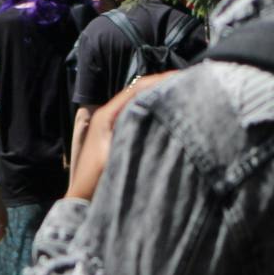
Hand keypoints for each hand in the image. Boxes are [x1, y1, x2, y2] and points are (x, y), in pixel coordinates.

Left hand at [0, 185, 8, 246]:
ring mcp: (6, 216)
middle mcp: (6, 219)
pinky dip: (2, 228)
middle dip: (0, 238)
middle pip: (4, 231)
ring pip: (5, 227)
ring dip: (1, 233)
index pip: (1, 233)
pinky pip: (5, 223)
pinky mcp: (5, 213)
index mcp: (1, 220)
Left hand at [67, 71, 178, 200]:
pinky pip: (141, 115)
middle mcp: (110, 114)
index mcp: (107, 114)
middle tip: (191, 83)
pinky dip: (157, 109)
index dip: (161, 80)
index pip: (138, 88)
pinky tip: (172, 112)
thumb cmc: (95, 178)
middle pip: (141, 91)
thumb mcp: (115, 154)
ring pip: (142, 102)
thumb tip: (158, 115)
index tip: (184, 77)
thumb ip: (132, 133)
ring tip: (186, 93)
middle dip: (164, 85)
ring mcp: (115, 123)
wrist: (83, 196)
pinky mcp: (120, 133)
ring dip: (161, 96)